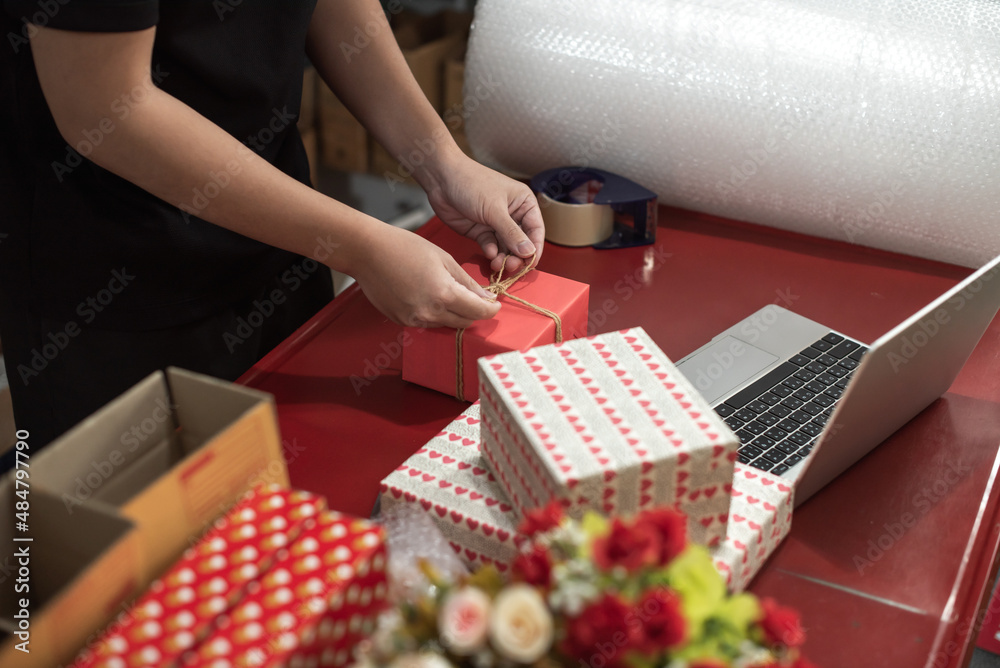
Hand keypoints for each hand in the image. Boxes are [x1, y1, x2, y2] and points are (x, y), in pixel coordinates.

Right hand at [351, 222, 499, 327]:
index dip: (491, 310)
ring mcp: (413, 320)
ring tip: (449, 293)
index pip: (478, 312)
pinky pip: (427, 322)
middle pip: (464, 322)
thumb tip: (486, 297)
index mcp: (443, 294)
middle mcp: (429, 312)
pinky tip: (428, 295)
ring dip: (454, 314)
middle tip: (476, 298)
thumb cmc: (404, 247)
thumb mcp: (443, 259)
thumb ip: (467, 281)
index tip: (495, 304)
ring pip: (445, 324)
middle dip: (474, 312)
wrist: (367, 252)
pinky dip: (435, 313)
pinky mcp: (401, 321)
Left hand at [421, 150, 544, 273]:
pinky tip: (488, 254)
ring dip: (503, 258)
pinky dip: (491, 252)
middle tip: (510, 267)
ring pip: (506, 247)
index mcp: (524, 203)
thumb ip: (511, 233)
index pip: (536, 230)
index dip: (535, 248)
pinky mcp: (481, 231)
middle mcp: (513, 214)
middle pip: (521, 242)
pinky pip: (491, 246)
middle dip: (517, 256)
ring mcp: (496, 224)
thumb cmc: (471, 183)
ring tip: (497, 264)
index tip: (530, 264)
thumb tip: (529, 252)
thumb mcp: (494, 209)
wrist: (441, 179)